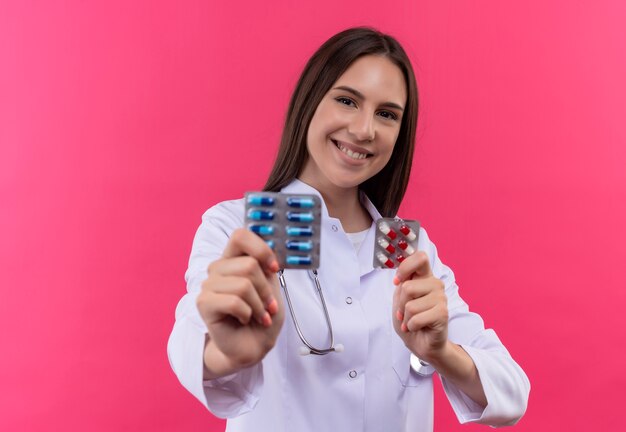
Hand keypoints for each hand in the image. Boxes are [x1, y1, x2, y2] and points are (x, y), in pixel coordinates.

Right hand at [196, 228, 284, 378]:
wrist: (253, 346)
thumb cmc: (262, 316)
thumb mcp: (271, 286)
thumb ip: (266, 265)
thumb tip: (268, 250)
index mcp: (234, 259)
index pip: (240, 236)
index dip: (261, 249)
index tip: (274, 268)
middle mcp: (218, 269)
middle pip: (249, 264)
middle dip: (265, 290)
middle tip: (268, 306)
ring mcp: (208, 285)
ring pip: (243, 284)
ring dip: (258, 305)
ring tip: (259, 315)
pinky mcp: (203, 303)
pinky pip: (234, 301)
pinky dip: (247, 314)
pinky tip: (245, 320)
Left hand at [392, 251, 448, 362]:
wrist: (421, 343)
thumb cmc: (410, 319)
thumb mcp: (400, 299)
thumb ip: (402, 284)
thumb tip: (401, 278)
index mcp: (425, 277)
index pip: (420, 257)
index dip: (405, 267)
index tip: (397, 281)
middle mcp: (435, 284)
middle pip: (407, 287)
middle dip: (400, 304)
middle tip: (405, 312)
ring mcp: (441, 298)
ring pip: (410, 305)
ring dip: (406, 317)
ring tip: (412, 321)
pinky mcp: (443, 313)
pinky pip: (417, 318)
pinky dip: (411, 326)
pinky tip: (418, 327)